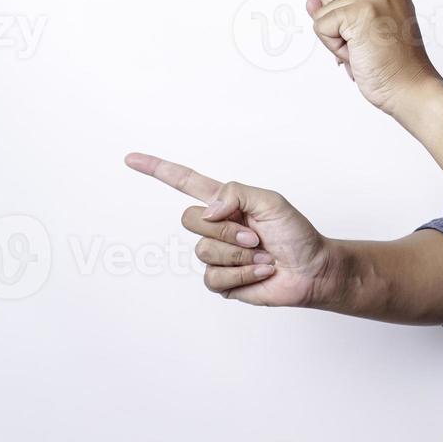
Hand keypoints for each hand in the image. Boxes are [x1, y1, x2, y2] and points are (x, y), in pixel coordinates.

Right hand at [124, 151, 333, 307]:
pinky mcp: (221, 281)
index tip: (131, 159)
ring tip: (262, 256)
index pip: (184, 183)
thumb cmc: (296, 234)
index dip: (158, 170)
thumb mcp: (271, 202)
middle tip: (255, 237)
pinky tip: (260, 272)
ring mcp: (216, 255)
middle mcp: (216, 228)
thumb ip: (236, 194)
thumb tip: (207, 212)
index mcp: (226, 203)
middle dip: (226, 230)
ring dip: (239, 256)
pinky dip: (242, 276)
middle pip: (190, 220)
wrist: (311, 269)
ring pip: (203, 252)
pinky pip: (214, 278)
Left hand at [305, 0, 440, 114]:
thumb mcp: (358, 36)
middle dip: (334, 24)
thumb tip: (310, 2)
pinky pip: (322, 25)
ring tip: (363, 51)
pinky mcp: (362, 10)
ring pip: (322, 10)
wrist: (413, 91)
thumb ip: (338, 14)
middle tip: (364, 46)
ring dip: (333, 38)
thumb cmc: (391, 68)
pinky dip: (333, 46)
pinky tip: (360, 54)